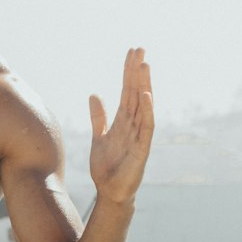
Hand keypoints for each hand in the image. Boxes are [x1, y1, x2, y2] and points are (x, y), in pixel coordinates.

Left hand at [88, 47, 154, 204]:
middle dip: (137, 72)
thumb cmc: (107, 167)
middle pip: (136, 93)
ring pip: (143, 106)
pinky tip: (145, 95)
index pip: (126, 91)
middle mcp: (134, 124)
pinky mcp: (142, 149)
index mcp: (123, 120)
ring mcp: (140, 136)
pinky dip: (147, 111)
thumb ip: (98, 117)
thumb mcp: (98, 137)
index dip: (128, 72)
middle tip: (140, 49)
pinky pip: (147, 127)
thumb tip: (94, 94)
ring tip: (144, 65)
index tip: (130, 52)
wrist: (110, 192)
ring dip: (144, 85)